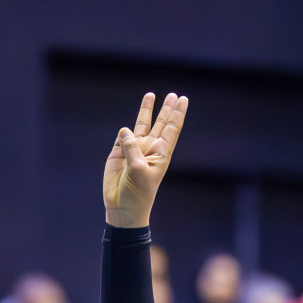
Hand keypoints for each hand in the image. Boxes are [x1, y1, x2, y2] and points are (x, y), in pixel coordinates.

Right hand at [102, 92, 188, 227]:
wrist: (122, 207)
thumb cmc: (137, 193)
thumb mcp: (137, 170)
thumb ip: (132, 147)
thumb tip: (125, 129)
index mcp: (161, 153)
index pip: (171, 129)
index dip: (177, 114)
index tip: (183, 99)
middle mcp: (150, 148)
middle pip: (160, 123)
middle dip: (166, 109)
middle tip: (173, 95)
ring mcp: (134, 150)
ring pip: (142, 125)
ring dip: (147, 111)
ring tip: (151, 95)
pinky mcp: (119, 153)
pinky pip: (123, 136)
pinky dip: (125, 131)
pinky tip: (125, 130)